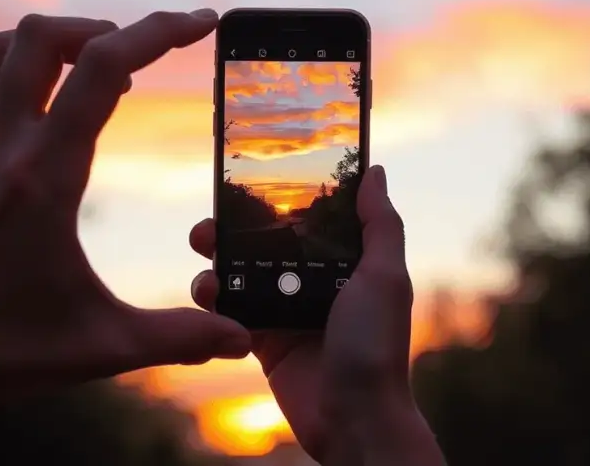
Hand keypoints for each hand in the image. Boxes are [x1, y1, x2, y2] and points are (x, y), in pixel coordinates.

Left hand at [0, 11, 250, 454]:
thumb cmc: (8, 353)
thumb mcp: (106, 347)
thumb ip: (181, 336)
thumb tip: (243, 337)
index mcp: (44, 178)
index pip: (104, 69)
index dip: (161, 33)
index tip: (201, 23)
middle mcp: (0, 147)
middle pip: (46, 35)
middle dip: (107, 27)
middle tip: (142, 57)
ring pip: (3, 45)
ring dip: (57, 39)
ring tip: (97, 69)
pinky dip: (12, 58)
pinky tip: (44, 92)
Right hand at [190, 166, 442, 463]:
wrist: (354, 418)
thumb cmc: (376, 346)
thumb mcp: (385, 276)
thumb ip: (379, 224)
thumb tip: (375, 172)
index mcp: (344, 263)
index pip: (309, 221)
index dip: (281, 201)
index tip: (252, 180)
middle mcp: (314, 282)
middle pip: (265, 245)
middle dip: (234, 230)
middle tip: (210, 224)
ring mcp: (287, 310)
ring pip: (242, 274)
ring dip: (217, 262)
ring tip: (203, 254)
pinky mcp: (263, 340)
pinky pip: (231, 312)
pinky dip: (215, 301)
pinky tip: (209, 294)